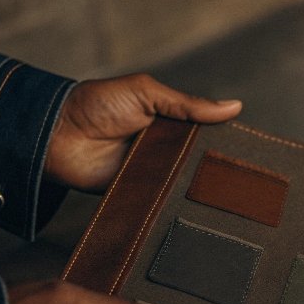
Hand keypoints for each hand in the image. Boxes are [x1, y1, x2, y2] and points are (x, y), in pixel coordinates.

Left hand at [44, 74, 241, 191]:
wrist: (57, 136)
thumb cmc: (96, 104)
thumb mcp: (146, 93)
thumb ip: (187, 104)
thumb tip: (234, 107)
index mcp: (167, 121)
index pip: (203, 133)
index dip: (222, 141)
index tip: (247, 154)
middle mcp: (162, 148)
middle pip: (195, 162)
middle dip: (211, 170)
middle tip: (239, 182)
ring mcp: (149, 172)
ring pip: (180, 184)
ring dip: (193, 189)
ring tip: (223, 201)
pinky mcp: (135, 193)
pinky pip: (158, 200)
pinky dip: (169, 204)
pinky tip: (190, 210)